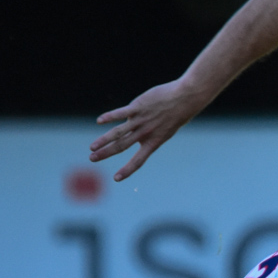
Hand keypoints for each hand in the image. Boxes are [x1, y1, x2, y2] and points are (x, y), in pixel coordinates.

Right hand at [89, 80, 205, 181]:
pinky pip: (120, 113)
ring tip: (92, 148)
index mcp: (153, 142)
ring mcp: (141, 120)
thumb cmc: (177, 113)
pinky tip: (99, 121)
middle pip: (121, 146)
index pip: (138, 161)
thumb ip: (150, 132)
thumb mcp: (166, 129)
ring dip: (103, 140)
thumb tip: (133, 129)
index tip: (116, 179)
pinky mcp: (138, 107)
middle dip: (105, 154)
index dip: (127, 170)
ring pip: (118, 133)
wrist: (185, 99)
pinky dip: (109, 117)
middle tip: (92, 159)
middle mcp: (145, 133)